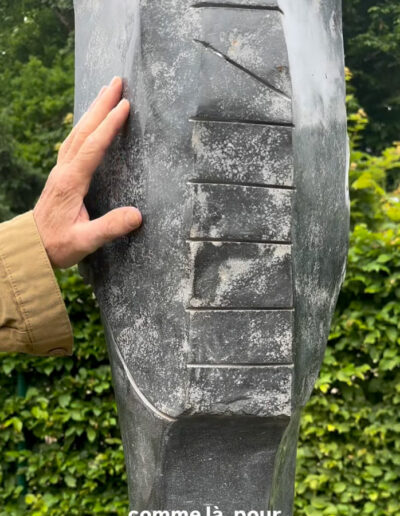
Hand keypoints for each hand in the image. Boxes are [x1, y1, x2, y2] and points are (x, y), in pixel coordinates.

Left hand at [33, 76, 141, 268]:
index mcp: (70, 182)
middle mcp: (63, 170)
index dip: (109, 125)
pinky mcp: (60, 175)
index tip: (124, 105)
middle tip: (116, 82)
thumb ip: (109, 228)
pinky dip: (85, 126)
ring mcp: (60, 170)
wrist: (30, 247)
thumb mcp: (84, 241)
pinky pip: (73, 142)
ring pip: (76, 133)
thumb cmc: (56, 245)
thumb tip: (137, 215)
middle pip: (83, 130)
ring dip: (92, 111)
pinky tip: (90, 123)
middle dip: (100, 105)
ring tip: (106, 93)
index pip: (93, 146)